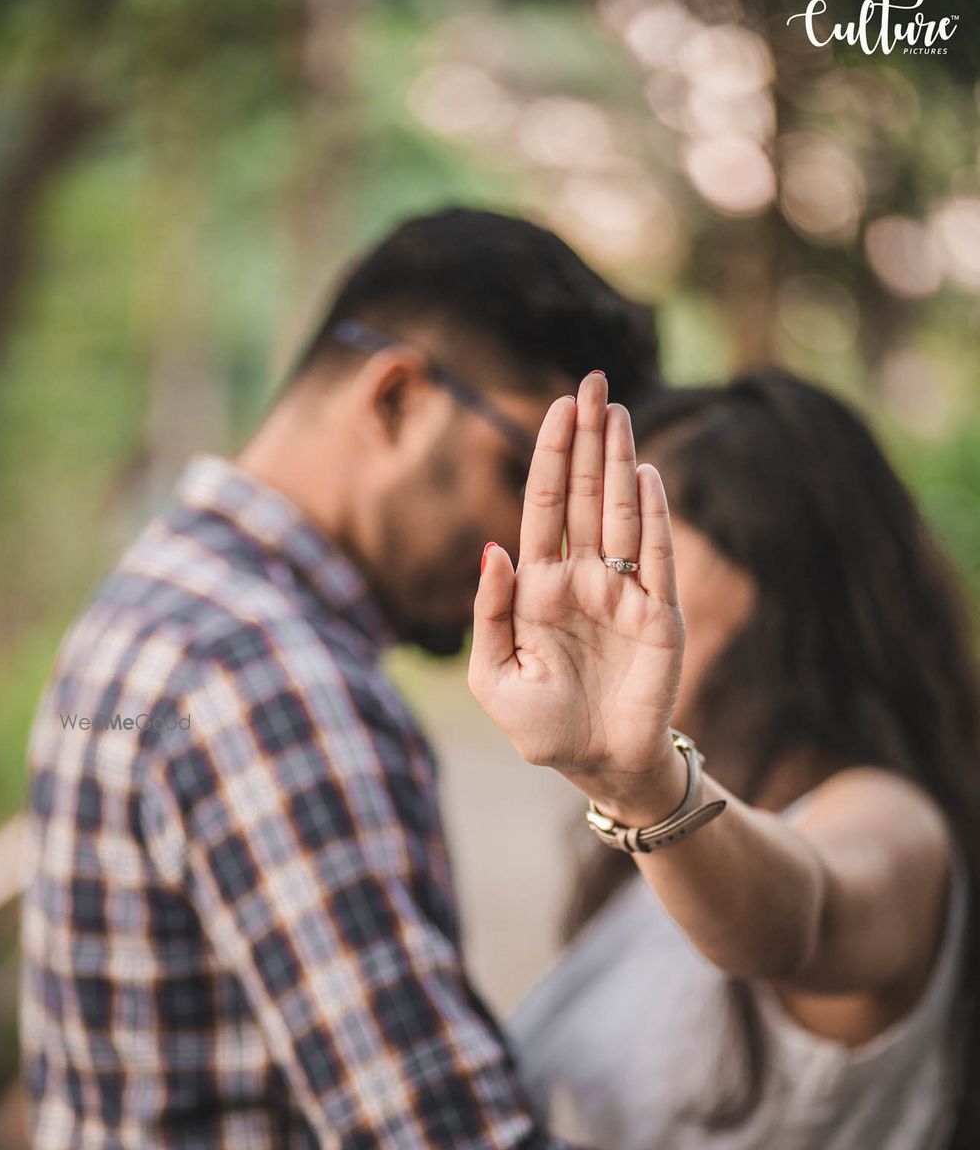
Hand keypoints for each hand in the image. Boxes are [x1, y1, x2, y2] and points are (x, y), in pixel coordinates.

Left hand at [469, 372, 684, 813]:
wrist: (598, 767)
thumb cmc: (543, 727)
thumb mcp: (494, 677)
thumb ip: (488, 614)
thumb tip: (492, 547)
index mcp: (539, 588)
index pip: (545, 507)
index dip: (551, 456)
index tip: (557, 406)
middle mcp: (583, 579)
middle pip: (587, 495)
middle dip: (588, 440)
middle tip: (594, 382)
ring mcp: (624, 593)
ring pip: (623, 513)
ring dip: (621, 462)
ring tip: (619, 411)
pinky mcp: (660, 616)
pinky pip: (657, 558)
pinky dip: (655, 517)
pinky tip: (646, 475)